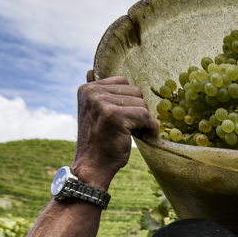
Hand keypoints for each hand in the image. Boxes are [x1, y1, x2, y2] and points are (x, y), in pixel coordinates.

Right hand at [72, 72, 159, 187]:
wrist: (93, 166)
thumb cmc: (99, 141)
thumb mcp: (94, 111)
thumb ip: (96, 92)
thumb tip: (90, 70)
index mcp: (87, 88)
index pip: (122, 81)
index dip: (129, 102)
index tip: (122, 119)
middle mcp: (92, 92)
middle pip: (135, 91)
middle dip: (138, 110)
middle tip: (128, 128)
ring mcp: (102, 102)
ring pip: (141, 103)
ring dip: (143, 121)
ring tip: (131, 133)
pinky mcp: (115, 115)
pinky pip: (145, 116)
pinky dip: (150, 128)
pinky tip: (144, 137)